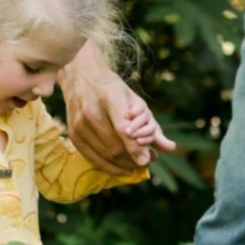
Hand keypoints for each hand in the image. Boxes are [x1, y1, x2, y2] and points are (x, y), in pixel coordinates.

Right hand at [59, 41, 176, 173]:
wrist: (81, 77)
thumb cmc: (113, 89)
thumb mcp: (135, 101)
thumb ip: (152, 126)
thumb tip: (171, 148)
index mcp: (110, 97)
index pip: (123, 129)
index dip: (136, 148)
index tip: (147, 160)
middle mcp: (91, 111)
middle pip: (116, 146)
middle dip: (133, 158)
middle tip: (148, 161)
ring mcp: (79, 124)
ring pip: (105, 154)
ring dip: (124, 164)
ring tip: (137, 164)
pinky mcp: (73, 134)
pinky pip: (93, 158)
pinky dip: (109, 166)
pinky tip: (122, 168)